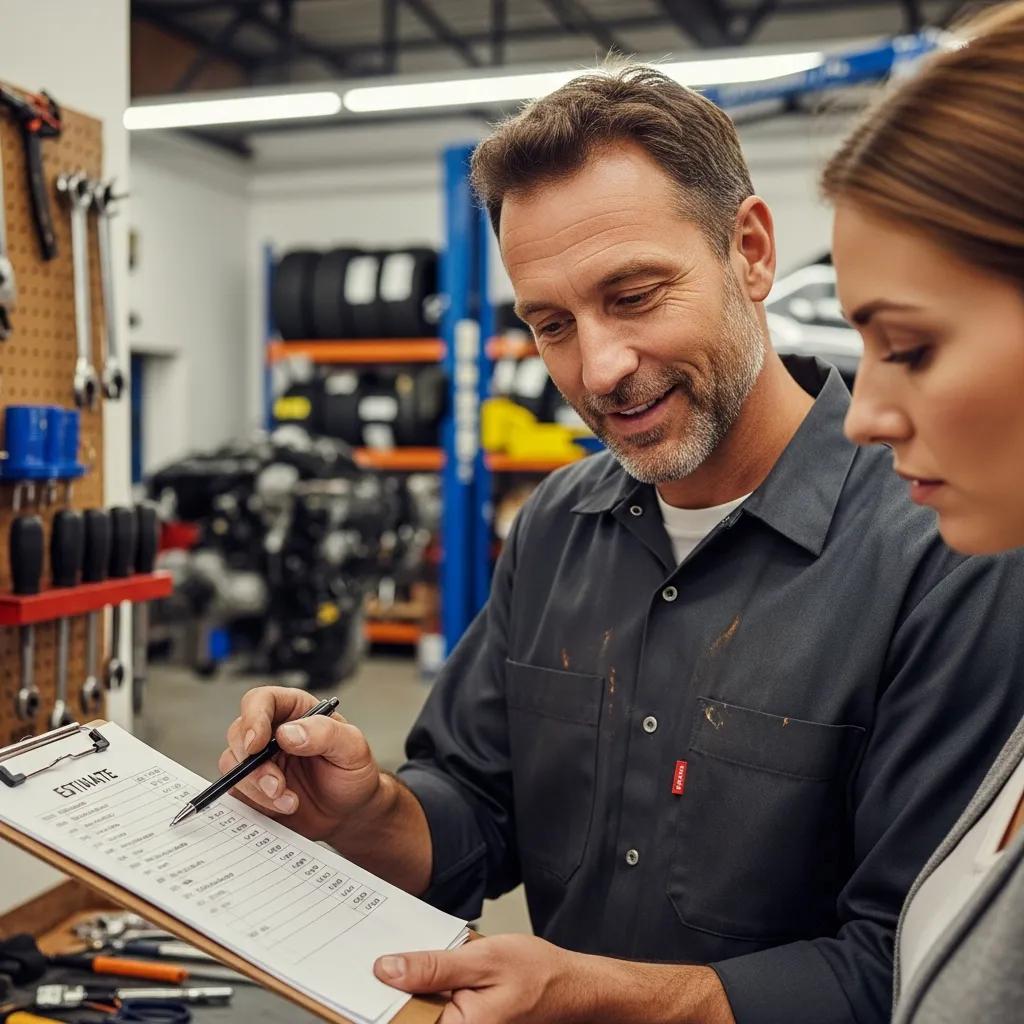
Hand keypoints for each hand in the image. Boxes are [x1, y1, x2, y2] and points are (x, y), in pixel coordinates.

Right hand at [218, 686, 383, 841]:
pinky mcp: (253, 788)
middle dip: (254, 764)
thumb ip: (325, 734)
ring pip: (233, 764)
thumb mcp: (353, 748)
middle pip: (239, 734)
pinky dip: (255, 803)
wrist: (351, 812)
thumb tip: (287, 732)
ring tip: (290, 802)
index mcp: (296, 711)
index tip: (257, 744)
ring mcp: (260, 760)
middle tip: (277, 786)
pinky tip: (282, 809)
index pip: (261, 700)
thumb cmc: (353, 773)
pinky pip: (236, 792)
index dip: (253, 718)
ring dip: (256, 787)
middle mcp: (273, 732)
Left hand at [373, 934, 735, 1023]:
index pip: (401, 1020)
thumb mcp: (484, 958)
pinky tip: (413, 970)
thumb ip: (434, 965)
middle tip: (367, 965)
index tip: (345, 986)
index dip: (372, 1003)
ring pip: (416, 1012)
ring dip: (402, 991)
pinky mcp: (462, 1022)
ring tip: (387, 965)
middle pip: (405, 1015)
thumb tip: (387, 969)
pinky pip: (431, 1009)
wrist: (571, 986)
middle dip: (386, 994)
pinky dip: (420, 989)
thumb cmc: (537, 974)